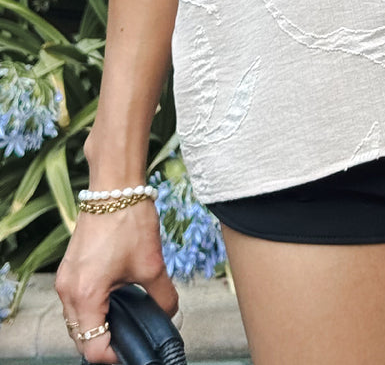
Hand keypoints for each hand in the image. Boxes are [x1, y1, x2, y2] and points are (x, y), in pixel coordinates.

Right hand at [54, 202, 178, 363]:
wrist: (115, 186)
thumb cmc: (129, 220)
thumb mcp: (153, 265)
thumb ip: (162, 297)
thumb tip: (168, 314)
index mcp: (85, 295)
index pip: (92, 347)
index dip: (114, 355)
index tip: (131, 349)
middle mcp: (68, 291)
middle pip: (80, 337)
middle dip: (104, 343)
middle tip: (130, 336)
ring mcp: (65, 279)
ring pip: (75, 321)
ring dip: (96, 325)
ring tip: (123, 320)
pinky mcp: (69, 269)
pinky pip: (74, 302)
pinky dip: (90, 308)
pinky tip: (113, 301)